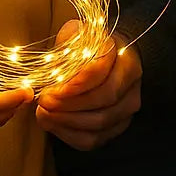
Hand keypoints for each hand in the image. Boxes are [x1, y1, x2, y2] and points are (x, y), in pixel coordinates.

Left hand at [35, 20, 141, 149]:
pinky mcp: (118, 126)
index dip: (75, 84)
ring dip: (67, 121)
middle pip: (103, 99)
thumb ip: (65, 49)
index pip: (101, 71)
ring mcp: (128, 107)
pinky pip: (95, 139)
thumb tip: (48, 74)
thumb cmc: (87, 46)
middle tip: (44, 101)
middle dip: (69, 104)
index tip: (52, 89)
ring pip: (100, 123)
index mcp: (124, 56)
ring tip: (44, 113)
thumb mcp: (75, 35)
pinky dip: (70, 135)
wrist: (106, 57)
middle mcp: (132, 83)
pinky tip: (53, 125)